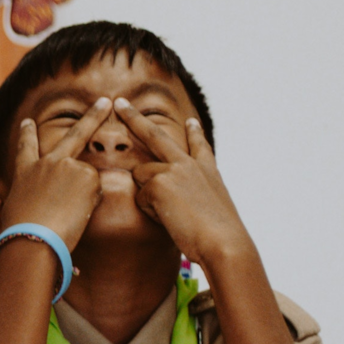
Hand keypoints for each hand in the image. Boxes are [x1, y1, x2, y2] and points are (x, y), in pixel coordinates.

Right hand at [1, 98, 128, 255]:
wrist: (31, 238)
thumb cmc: (22, 235)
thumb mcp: (20, 214)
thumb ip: (38, 205)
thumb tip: (58, 222)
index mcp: (25, 173)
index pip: (26, 148)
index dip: (26, 134)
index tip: (27, 122)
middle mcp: (47, 163)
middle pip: (73, 135)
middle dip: (92, 116)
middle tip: (105, 101)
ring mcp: (67, 166)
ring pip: (88, 177)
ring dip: (85, 195)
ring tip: (68, 210)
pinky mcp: (86, 175)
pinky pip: (96, 190)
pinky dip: (91, 203)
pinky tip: (77, 212)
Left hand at [114, 101, 255, 264]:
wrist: (224, 241)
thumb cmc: (217, 236)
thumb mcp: (209, 209)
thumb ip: (191, 196)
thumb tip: (165, 192)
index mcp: (207, 171)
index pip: (199, 147)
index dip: (194, 133)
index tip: (191, 121)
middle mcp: (190, 164)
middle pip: (156, 135)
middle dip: (134, 117)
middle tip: (120, 103)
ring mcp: (174, 169)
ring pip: (140, 174)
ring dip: (148, 197)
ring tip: (174, 215)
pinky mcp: (159, 181)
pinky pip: (139, 196)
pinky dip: (150, 211)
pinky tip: (171, 218)